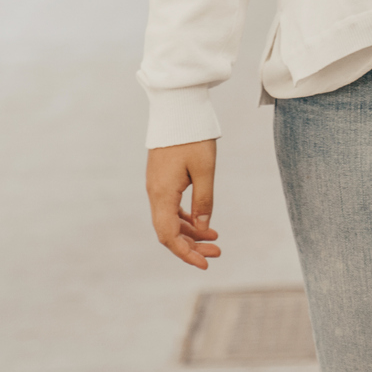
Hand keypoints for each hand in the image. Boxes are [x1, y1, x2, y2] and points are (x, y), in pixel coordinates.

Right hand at [146, 139, 221, 268]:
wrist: (177, 109)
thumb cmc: (193, 136)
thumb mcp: (205, 169)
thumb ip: (204, 200)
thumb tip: (202, 227)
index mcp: (162, 193)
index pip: (168, 235)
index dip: (185, 253)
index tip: (204, 263)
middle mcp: (154, 193)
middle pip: (168, 231)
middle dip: (191, 246)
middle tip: (217, 251)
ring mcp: (157, 186)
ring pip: (169, 220)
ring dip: (190, 232)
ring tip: (215, 239)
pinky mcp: (161, 180)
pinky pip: (171, 207)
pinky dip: (186, 218)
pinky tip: (202, 222)